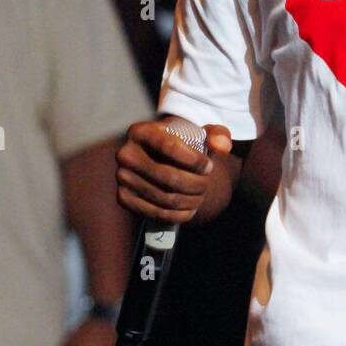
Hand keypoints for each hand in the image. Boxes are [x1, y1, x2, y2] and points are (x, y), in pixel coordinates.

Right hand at [116, 120, 231, 224]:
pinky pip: (155, 213)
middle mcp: (126, 153)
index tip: (210, 166)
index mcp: (140, 131)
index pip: (169, 146)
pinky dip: (178, 215)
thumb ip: (217, 135)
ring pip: (164, 197)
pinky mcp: (124, 198)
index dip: (194, 160)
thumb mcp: (200, 133)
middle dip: (196, 183)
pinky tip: (191, 208)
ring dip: (190, 200)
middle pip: (168, 176)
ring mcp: (122, 177)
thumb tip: (223, 146)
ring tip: (202, 194)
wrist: (161, 157)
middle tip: (208, 183)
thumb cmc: (183, 143)